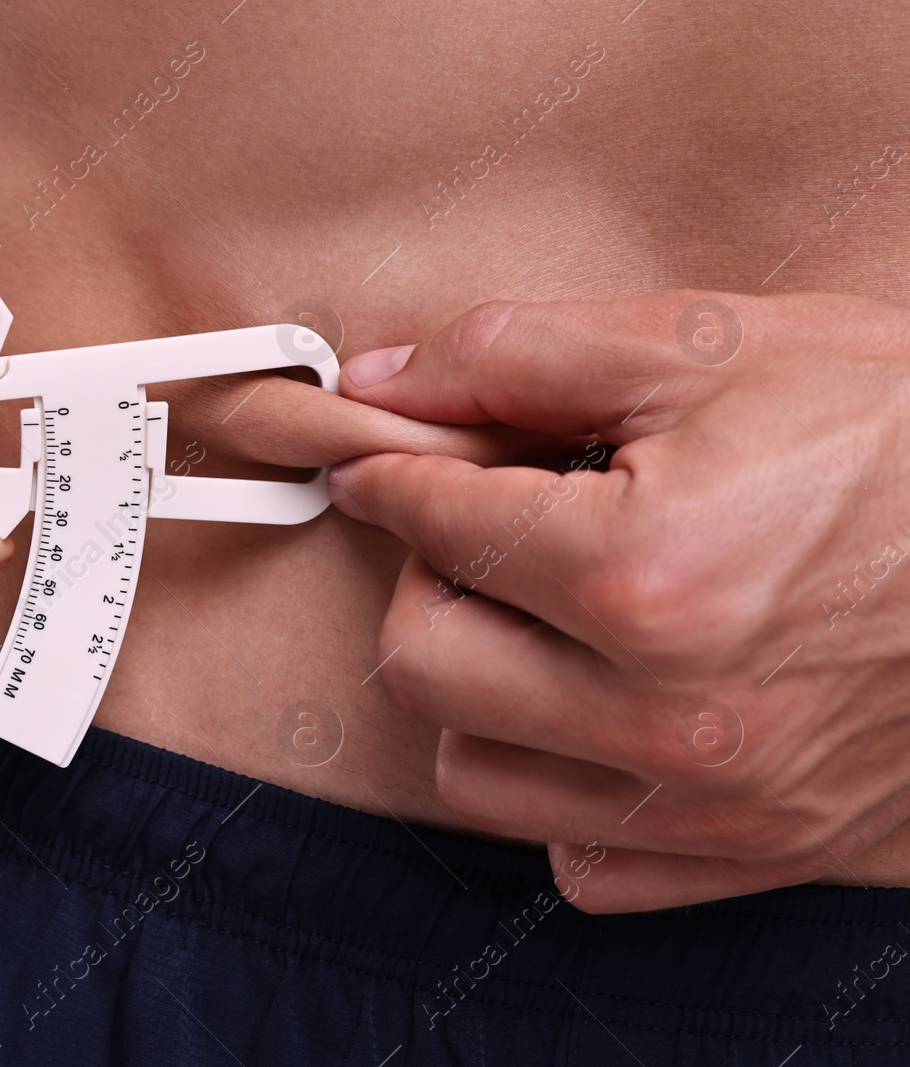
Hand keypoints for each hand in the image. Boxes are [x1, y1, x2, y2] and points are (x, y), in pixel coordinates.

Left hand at [328, 291, 909, 911]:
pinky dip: (560, 791)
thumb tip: (385, 381)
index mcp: (652, 573)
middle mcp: (673, 714)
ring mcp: (715, 804)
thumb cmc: (906, 435)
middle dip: (429, 579)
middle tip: (486, 531)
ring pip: (474, 775)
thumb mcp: (717, 349)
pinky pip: (578, 859)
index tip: (376, 461)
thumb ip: (521, 356)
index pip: (436, 524)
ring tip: (543, 619)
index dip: (389, 474)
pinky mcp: (756, 857)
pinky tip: (603, 712)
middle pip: (423, 661)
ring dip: (479, 689)